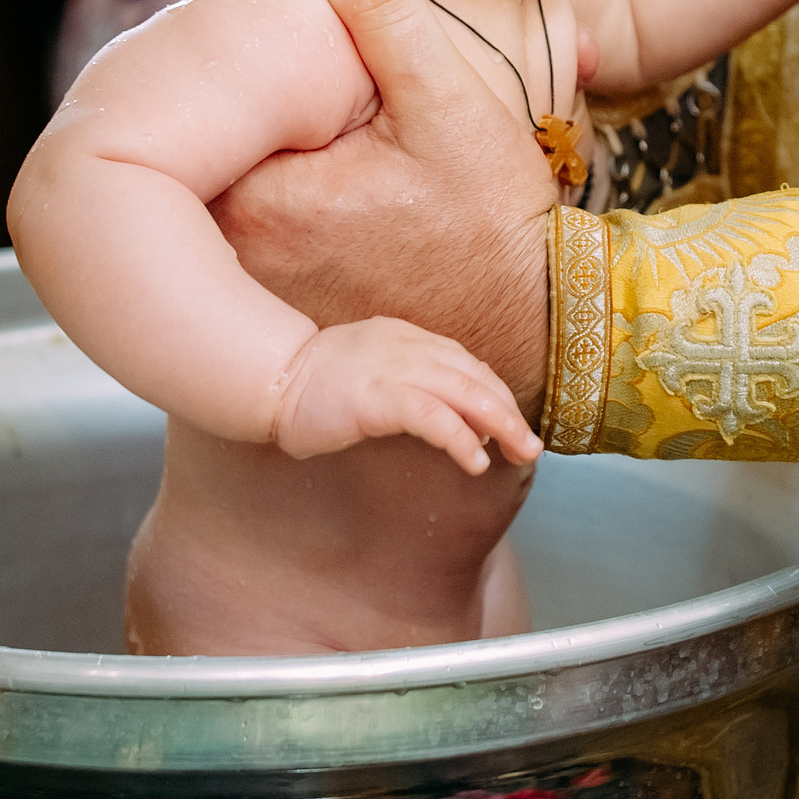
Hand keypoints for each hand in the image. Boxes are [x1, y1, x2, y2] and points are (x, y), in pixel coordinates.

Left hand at [211, 0, 555, 408]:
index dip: (195, 48)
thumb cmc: (493, 219)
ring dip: (226, 134)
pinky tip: (288, 143)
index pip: (185, 109)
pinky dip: (248, 176)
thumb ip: (388, 15)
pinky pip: (233, 223)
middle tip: (221, 23)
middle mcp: (237, 256)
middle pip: (189, 147)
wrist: (530, 318)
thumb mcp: (451, 102)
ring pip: (209, 184)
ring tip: (253, 75)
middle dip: (208, 88)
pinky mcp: (273, 302)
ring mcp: (250, 288)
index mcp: (262, 202)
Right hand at [273, 318, 542, 472]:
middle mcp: (406, 346)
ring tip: (520, 454)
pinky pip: (432, 415)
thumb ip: (404, 385)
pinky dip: (460, 437)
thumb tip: (446, 419)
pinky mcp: (378, 395)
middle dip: (509, 412)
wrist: (267, 380)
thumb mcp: (367, 373)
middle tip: (531, 447)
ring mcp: (392, 367)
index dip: (494, 394)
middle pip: (475, 376)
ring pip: (465, 391)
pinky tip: (475, 461)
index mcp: (404, 338)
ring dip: (500, 424)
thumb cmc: (310, 386)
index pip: (465, 363)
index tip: (510, 424)